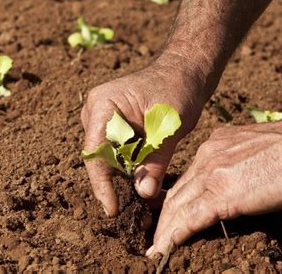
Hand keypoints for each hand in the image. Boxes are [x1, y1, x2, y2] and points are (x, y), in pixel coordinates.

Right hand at [81, 53, 208, 216]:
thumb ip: (156, 160)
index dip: (101, 184)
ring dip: (127, 176)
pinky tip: (148, 178)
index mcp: (103, 105)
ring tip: (148, 194)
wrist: (186, 71)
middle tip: (136, 210)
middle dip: (117, 183)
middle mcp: (96, 113)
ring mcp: (103, 119)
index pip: (95, 152)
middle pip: (100, 158)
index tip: (113, 209)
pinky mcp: (115, 127)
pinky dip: (133, 167)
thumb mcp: (169, 125)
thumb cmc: (178, 88)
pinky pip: (119, 153)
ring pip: (110, 158)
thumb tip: (143, 193)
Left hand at [147, 116, 281, 256]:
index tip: (173, 211)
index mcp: (216, 145)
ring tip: (157, 248)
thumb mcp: (258, 149)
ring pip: (178, 206)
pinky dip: (175, 236)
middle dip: (165, 215)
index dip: (179, 196)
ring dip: (165, 230)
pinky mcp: (221, 195)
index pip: (190, 176)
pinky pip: (190, 219)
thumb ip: (242, 161)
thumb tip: (245, 177)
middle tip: (156, 233)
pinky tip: (165, 249)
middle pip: (177, 191)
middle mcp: (207, 156)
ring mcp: (212, 174)